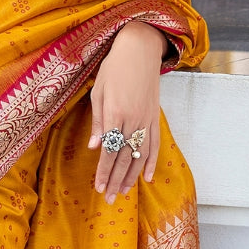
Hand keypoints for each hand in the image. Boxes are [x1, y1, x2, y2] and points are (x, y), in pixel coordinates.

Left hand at [88, 20, 165, 201]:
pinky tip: (147, 178)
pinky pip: (154, 144)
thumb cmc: (113, 68)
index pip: (108, 151)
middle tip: (109, 198)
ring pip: (140, 155)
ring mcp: (147, 120)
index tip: (98, 188)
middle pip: (123, 158)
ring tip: (124, 193)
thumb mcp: (98, 92)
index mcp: (115, 114)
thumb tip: (93, 147)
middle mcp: (133, 120)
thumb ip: (97, 121)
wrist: (139, 50)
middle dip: (115, 180)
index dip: (103, 171)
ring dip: (131, 176)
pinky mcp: (155, 117)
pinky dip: (151, 162)